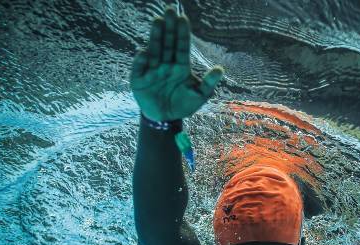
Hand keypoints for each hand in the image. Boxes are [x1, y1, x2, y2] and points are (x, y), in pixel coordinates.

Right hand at [130, 7, 222, 121]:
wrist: (165, 118)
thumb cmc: (183, 105)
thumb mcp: (199, 96)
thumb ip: (209, 83)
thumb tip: (220, 69)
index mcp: (181, 66)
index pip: (182, 47)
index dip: (182, 33)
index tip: (183, 18)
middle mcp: (166, 64)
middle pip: (168, 44)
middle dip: (169, 28)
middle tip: (170, 10)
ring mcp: (152, 70)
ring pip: (154, 51)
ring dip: (155, 37)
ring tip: (157, 21)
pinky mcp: (139, 79)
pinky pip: (139, 68)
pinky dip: (141, 61)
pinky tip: (144, 52)